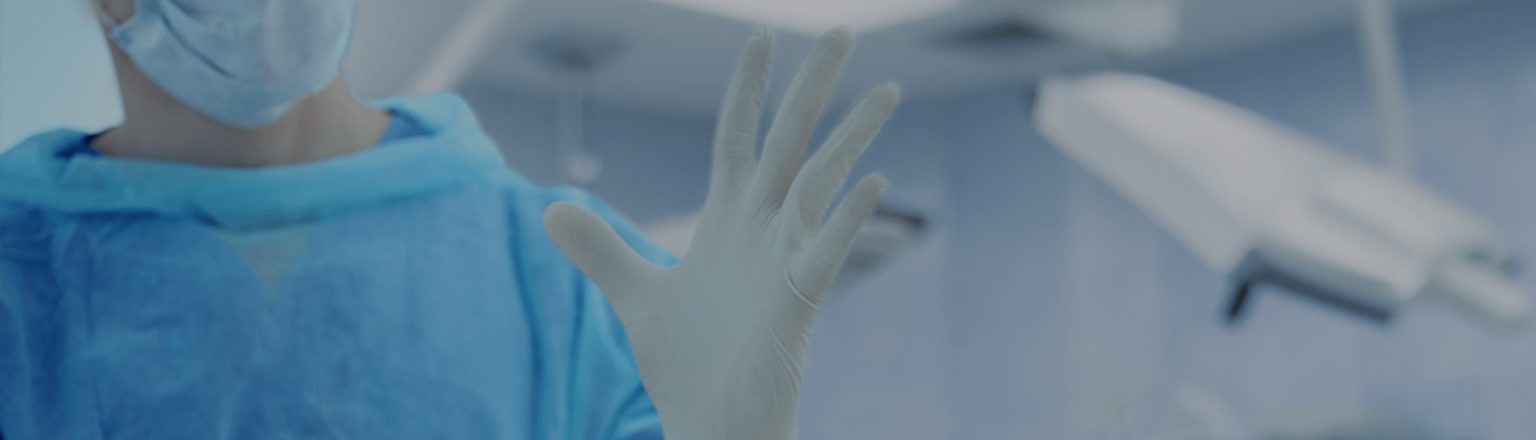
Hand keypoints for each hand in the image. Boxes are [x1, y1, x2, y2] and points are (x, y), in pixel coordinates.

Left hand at [544, 27, 898, 439]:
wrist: (711, 429)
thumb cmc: (688, 366)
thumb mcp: (634, 296)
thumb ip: (601, 249)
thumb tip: (549, 208)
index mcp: (729, 222)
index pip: (740, 137)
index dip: (749, 88)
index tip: (762, 36)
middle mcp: (764, 231)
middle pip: (791, 143)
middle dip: (815, 88)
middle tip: (845, 33)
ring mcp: (784, 263)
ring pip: (822, 185)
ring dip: (853, 138)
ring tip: (886, 92)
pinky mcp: (796, 304)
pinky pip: (826, 252)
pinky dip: (848, 218)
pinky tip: (872, 183)